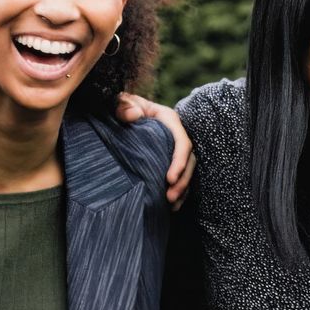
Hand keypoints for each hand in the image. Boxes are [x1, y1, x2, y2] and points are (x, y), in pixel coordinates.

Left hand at [116, 92, 192, 207]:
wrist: (121, 111)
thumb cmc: (122, 107)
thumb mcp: (120, 102)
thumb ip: (124, 106)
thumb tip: (133, 115)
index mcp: (169, 120)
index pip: (182, 142)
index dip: (179, 161)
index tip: (169, 179)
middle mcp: (176, 135)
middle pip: (189, 159)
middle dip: (182, 180)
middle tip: (169, 197)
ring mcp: (175, 149)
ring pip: (188, 171)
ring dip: (182, 189)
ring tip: (171, 205)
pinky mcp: (171, 160)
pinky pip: (181, 177)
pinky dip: (179, 192)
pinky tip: (172, 207)